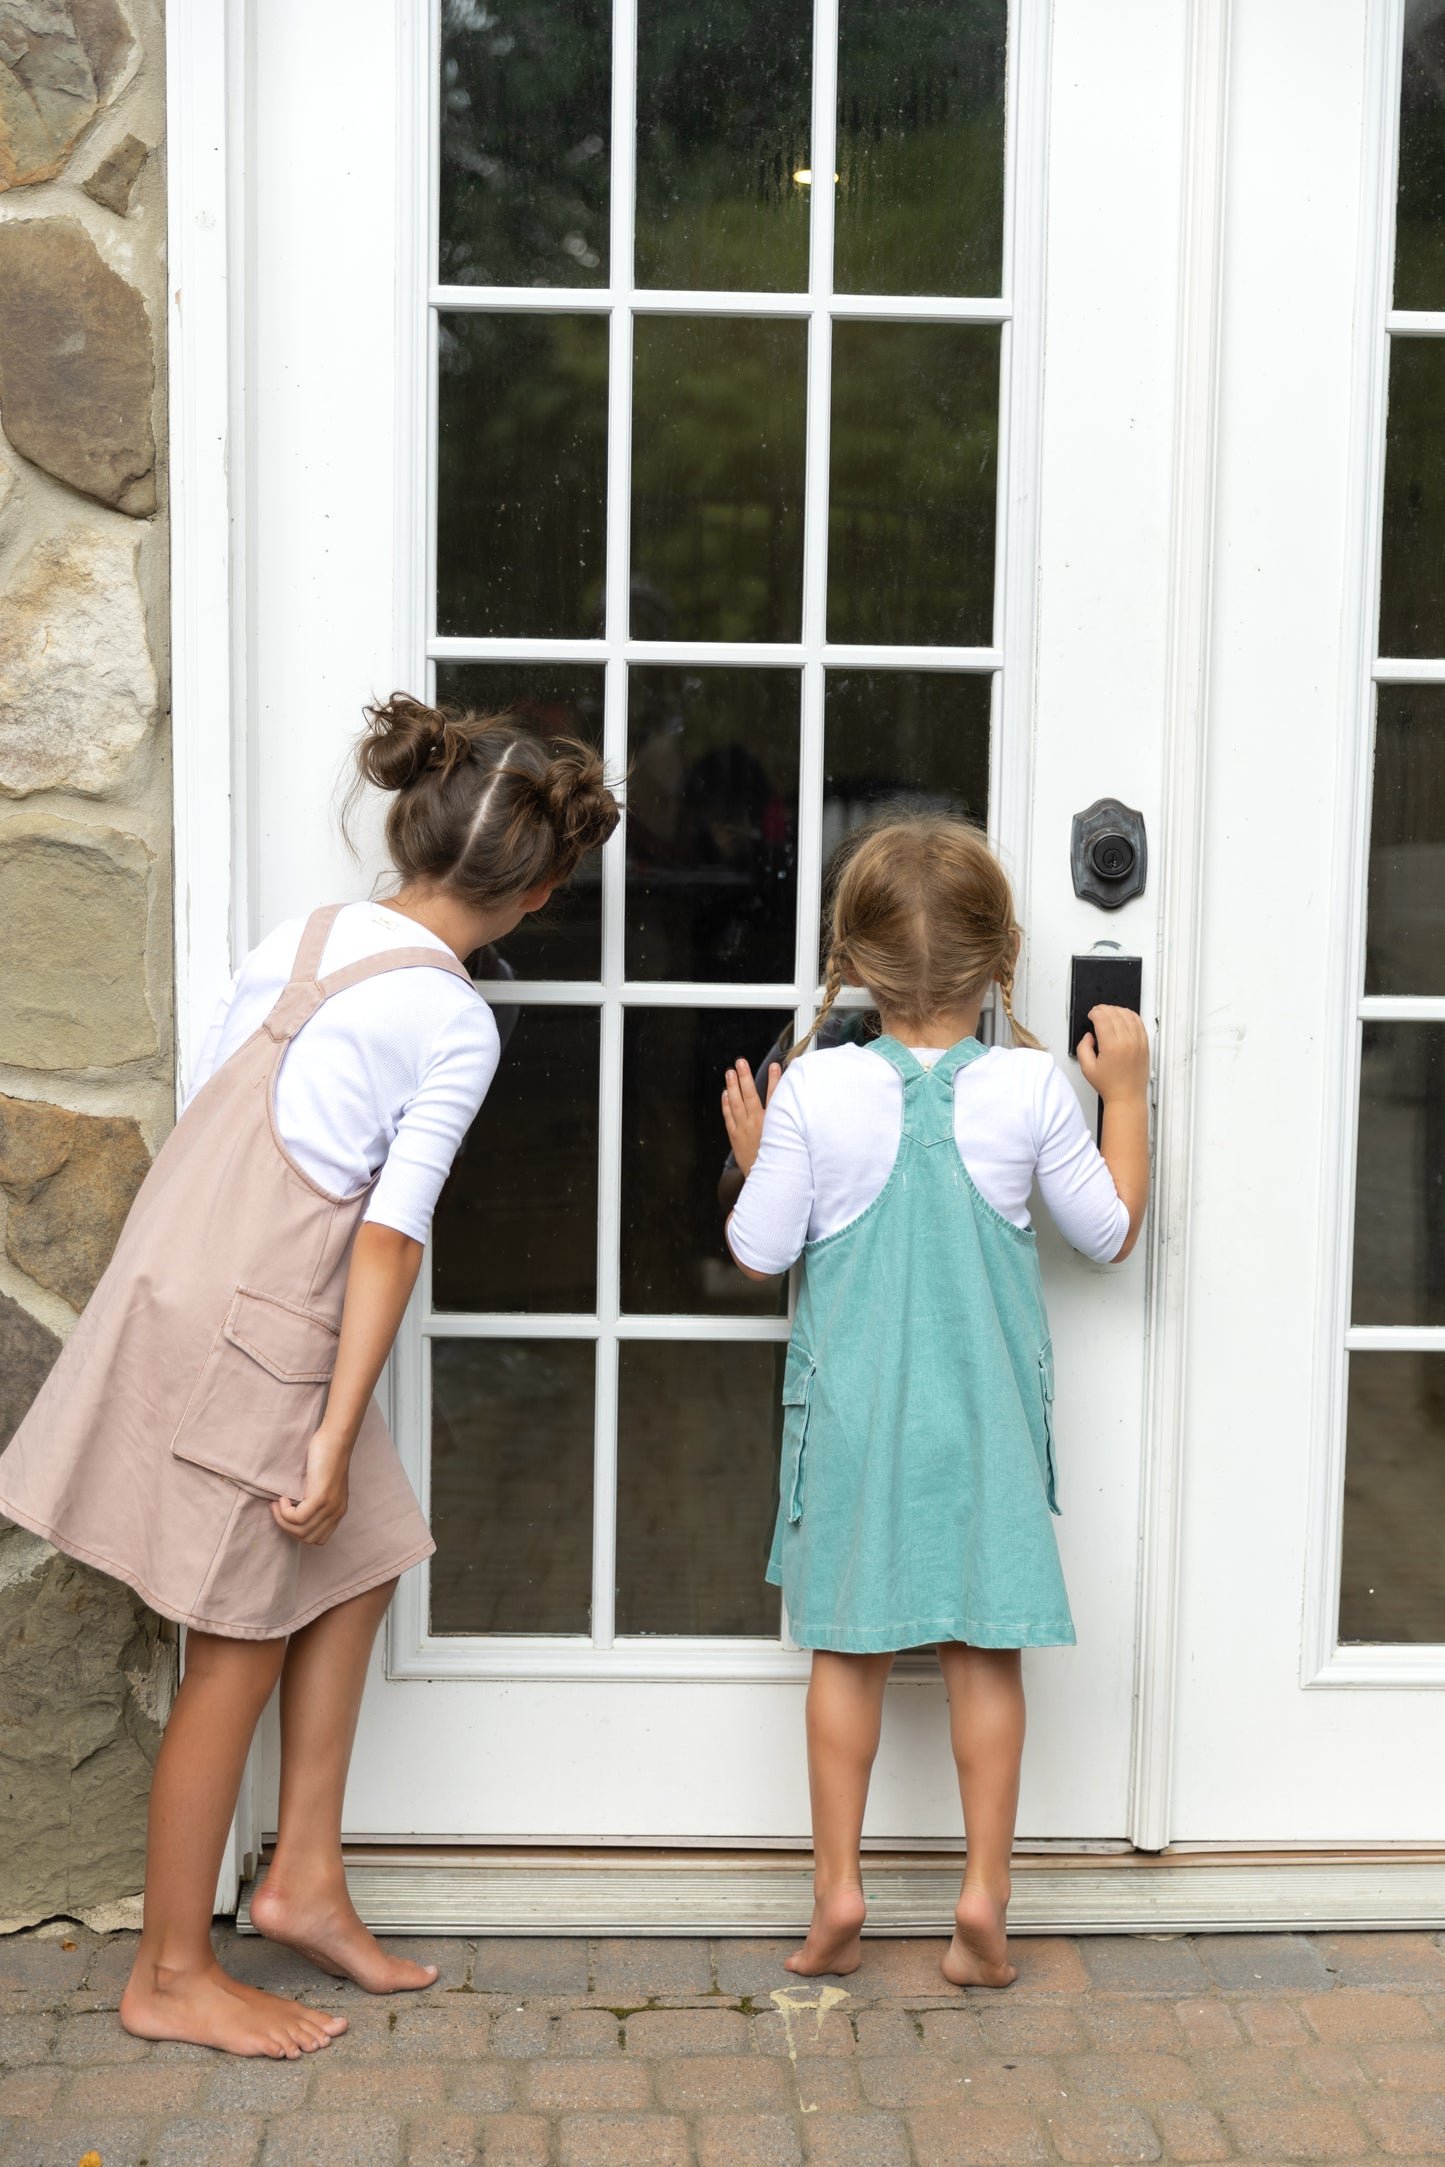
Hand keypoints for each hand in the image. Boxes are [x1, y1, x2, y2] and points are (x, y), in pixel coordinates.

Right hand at [271, 1426, 351, 1545]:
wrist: (335, 1438)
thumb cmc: (325, 1457)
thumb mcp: (322, 1486)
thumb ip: (314, 1503)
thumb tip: (292, 1518)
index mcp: (338, 1512)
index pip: (317, 1539)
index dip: (297, 1532)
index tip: (286, 1516)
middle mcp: (337, 1512)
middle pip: (307, 1538)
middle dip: (286, 1527)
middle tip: (276, 1509)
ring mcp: (330, 1506)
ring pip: (301, 1530)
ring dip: (282, 1519)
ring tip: (278, 1503)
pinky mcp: (322, 1497)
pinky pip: (298, 1517)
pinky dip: (285, 1511)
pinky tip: (283, 1498)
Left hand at [721, 1056, 781, 1176]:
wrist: (765, 1179)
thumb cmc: (780, 1159)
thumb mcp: (790, 1140)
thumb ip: (791, 1123)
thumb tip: (799, 1107)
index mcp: (773, 1124)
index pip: (775, 1097)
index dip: (775, 1081)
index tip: (775, 1066)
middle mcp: (757, 1124)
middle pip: (750, 1095)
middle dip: (745, 1077)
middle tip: (741, 1062)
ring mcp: (744, 1130)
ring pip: (736, 1104)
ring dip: (733, 1087)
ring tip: (730, 1072)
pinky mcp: (735, 1136)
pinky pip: (728, 1117)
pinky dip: (726, 1105)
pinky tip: (725, 1093)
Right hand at [1077, 1005, 1149, 1101]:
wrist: (1127, 1097)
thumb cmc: (1110, 1086)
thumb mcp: (1087, 1068)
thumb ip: (1083, 1048)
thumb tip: (1088, 1036)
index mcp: (1112, 1047)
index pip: (1103, 1018)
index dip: (1095, 1012)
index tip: (1091, 1014)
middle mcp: (1127, 1042)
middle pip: (1115, 1014)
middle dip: (1104, 1009)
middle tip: (1098, 1012)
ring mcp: (1138, 1042)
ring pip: (1129, 1015)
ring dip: (1117, 1010)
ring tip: (1110, 1012)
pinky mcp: (1145, 1045)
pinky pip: (1140, 1023)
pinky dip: (1132, 1016)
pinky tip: (1125, 1016)